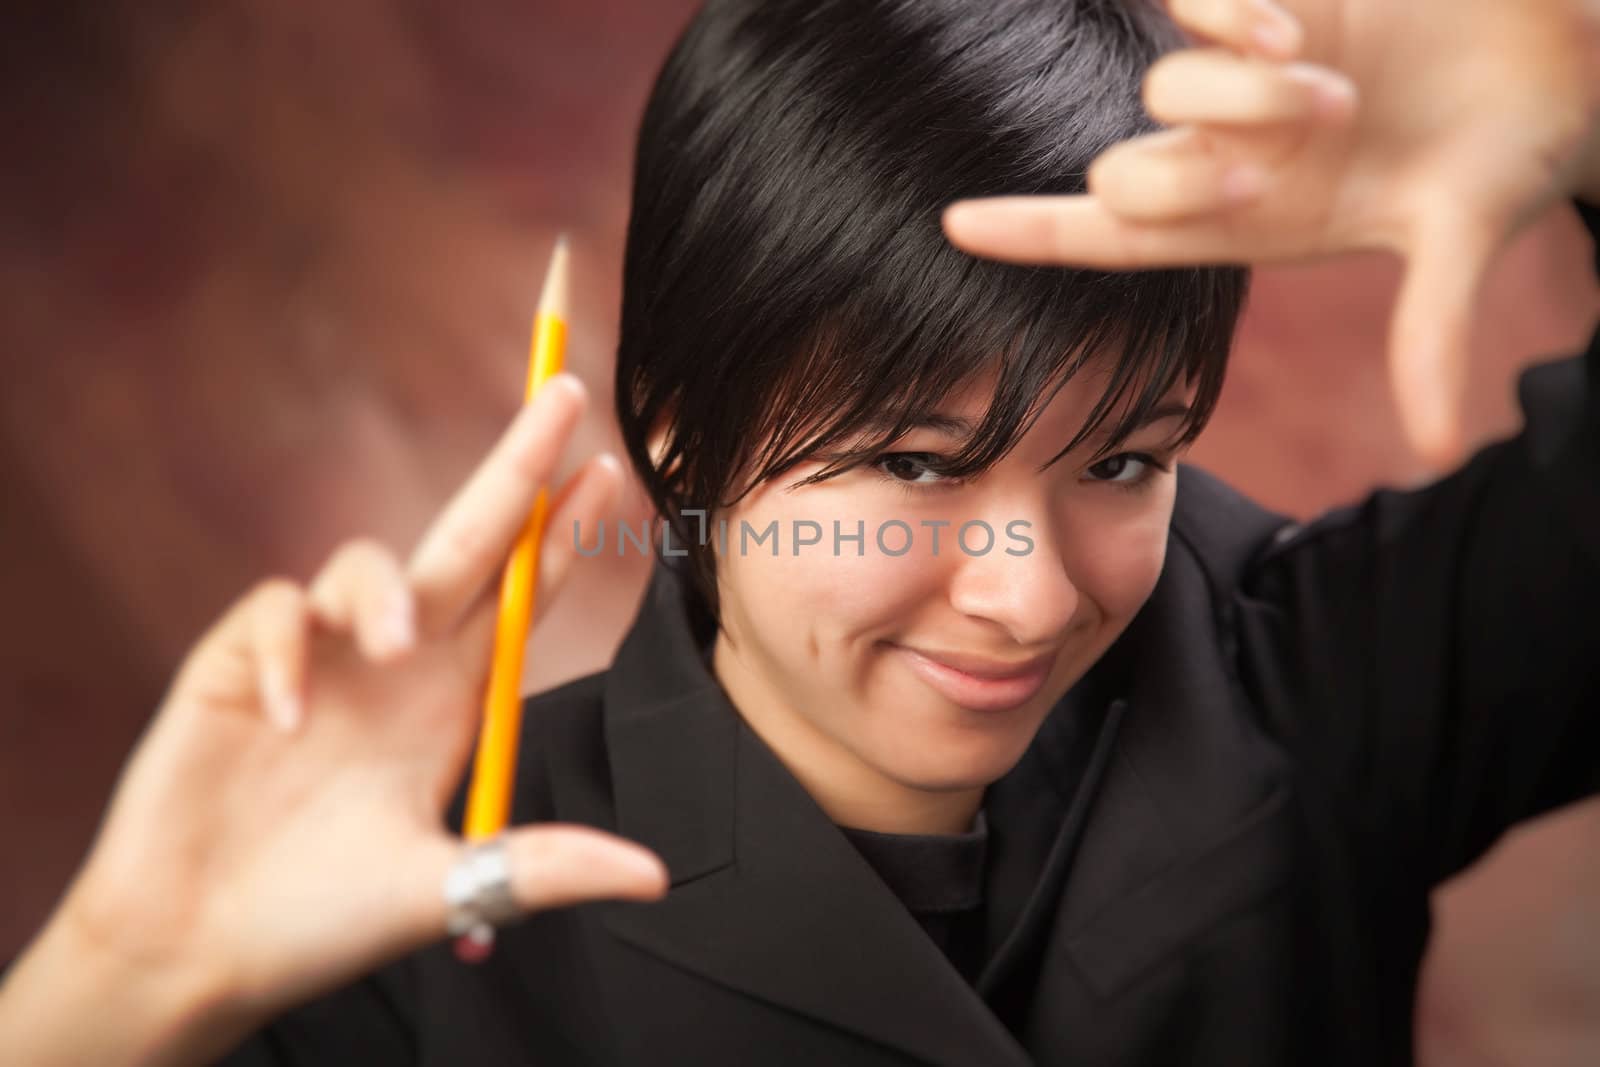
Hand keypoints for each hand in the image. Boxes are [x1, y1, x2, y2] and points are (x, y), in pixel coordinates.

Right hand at [29, 374, 666, 1060]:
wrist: (199, 947)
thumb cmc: (324, 918)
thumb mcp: (452, 890)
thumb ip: (545, 867)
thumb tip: (656, 878)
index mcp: (451, 698)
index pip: (520, 597)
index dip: (562, 536)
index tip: (609, 470)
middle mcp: (394, 662)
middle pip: (465, 541)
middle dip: (516, 467)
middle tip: (567, 397)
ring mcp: (320, 654)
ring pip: (366, 564)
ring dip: (387, 592)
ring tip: (394, 649)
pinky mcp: (241, 662)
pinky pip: (275, 618)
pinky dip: (291, 652)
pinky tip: (292, 720)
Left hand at [943, 0, 1599, 465]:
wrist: (1566, 59)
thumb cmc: (1509, 152)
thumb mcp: (1464, 237)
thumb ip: (1433, 333)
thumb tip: (1439, 452)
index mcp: (1252, 223)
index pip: (1112, 237)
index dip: (1031, 232)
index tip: (952, 227)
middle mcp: (1229, 154)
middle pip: (1124, 174)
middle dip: (1193, 174)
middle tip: (1302, 156)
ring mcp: (1241, 80)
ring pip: (1160, 92)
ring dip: (1241, 99)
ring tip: (1335, 92)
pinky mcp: (1270, 4)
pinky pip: (1194, 8)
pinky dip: (1232, 21)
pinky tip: (1304, 25)